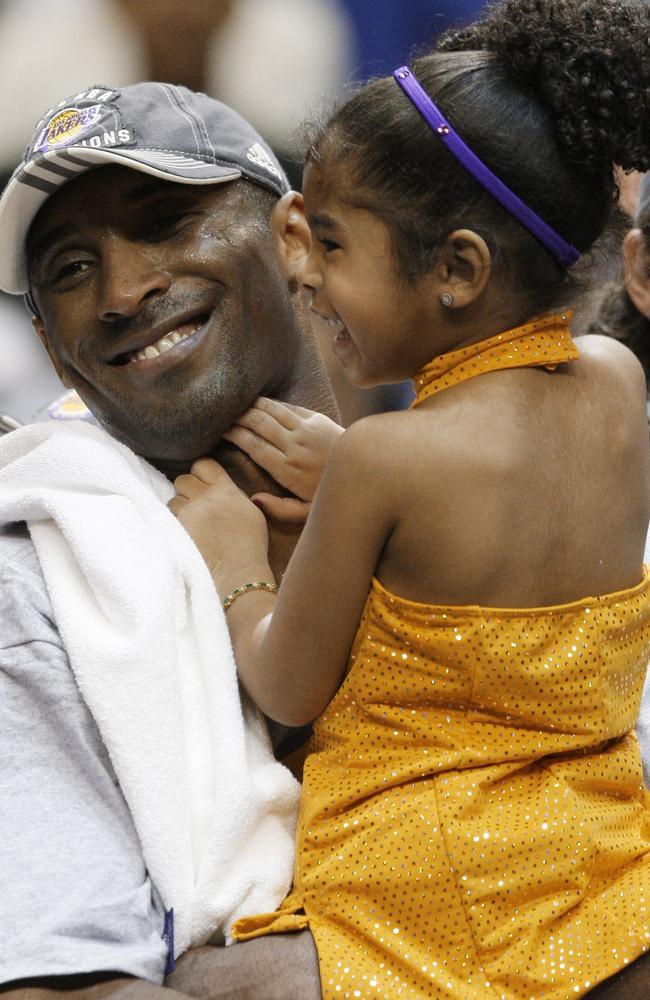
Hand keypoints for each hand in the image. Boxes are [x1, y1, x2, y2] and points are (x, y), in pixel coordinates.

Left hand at [169, 458, 270, 590]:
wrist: (238, 572)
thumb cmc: (250, 546)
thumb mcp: (251, 512)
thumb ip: (234, 496)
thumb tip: (222, 489)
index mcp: (227, 489)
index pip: (203, 464)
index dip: (200, 472)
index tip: (201, 482)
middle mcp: (207, 496)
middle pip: (183, 479)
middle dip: (187, 490)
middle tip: (195, 505)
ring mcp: (191, 512)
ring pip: (173, 499)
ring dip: (179, 509)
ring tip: (191, 524)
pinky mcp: (179, 528)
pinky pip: (170, 518)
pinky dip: (176, 524)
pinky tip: (187, 535)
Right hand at [222, 398, 343, 522]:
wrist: (366, 471)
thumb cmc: (332, 494)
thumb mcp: (307, 513)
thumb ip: (279, 509)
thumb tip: (254, 499)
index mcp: (287, 469)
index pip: (252, 445)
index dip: (233, 434)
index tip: (220, 431)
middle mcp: (294, 445)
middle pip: (258, 422)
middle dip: (238, 416)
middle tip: (223, 414)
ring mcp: (307, 429)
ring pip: (272, 409)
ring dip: (251, 404)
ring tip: (237, 404)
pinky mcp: (317, 418)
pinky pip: (289, 407)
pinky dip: (271, 403)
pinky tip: (260, 402)